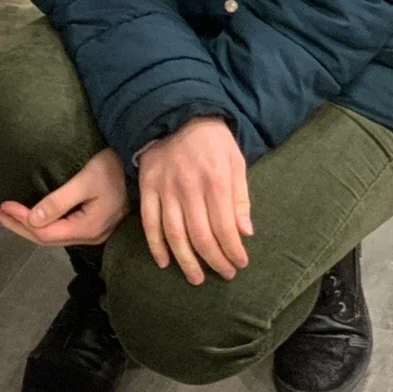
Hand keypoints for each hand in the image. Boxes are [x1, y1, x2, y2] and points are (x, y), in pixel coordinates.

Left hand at [0, 148, 128, 246]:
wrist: (140, 165)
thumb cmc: (113, 168)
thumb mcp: (85, 180)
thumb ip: (59, 201)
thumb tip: (32, 220)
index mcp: (88, 227)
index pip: (45, 231)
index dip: (21, 221)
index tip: (3, 205)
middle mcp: (90, 235)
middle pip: (46, 239)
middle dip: (19, 226)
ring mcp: (92, 232)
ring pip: (52, 236)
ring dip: (27, 227)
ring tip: (6, 216)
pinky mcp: (92, 224)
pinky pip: (60, 230)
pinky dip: (41, 224)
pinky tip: (30, 217)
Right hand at [137, 117, 252, 284]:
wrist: (176, 113)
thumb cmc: (212, 139)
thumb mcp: (236, 161)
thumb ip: (240, 198)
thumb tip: (245, 233)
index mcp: (216, 181)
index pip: (225, 228)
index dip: (233, 251)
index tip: (239, 264)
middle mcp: (190, 188)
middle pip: (201, 236)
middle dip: (215, 261)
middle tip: (224, 274)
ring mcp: (166, 189)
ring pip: (175, 235)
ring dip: (187, 261)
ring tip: (197, 278)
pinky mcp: (147, 187)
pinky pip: (149, 222)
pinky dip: (156, 245)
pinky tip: (164, 262)